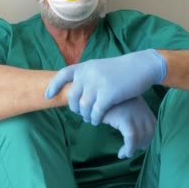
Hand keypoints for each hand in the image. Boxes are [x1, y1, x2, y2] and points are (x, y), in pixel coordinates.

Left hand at [46, 49, 165, 124]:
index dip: (53, 86)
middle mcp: (88, 74)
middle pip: (72, 96)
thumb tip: (74, 89)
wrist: (140, 66)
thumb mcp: (99, 67)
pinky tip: (98, 120)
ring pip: (83, 107)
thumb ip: (86, 76)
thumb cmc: (120, 70)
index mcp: (84, 66)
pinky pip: (96, 112)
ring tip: (91, 120)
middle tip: (80, 114)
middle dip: (74, 108)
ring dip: (85, 116)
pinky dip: (95, 118)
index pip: (63, 75)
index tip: (48, 96)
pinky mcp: (108, 95)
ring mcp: (97, 84)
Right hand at [102, 96, 156, 158]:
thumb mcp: (123, 108)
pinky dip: (129, 149)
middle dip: (141, 145)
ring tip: (124, 154)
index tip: (138, 146)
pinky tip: (122, 154)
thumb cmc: (108, 103)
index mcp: (143, 108)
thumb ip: (132, 118)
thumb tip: (138, 139)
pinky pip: (131, 138)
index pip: (153, 127)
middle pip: (149, 134)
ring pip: (141, 138)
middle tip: (130, 150)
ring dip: (133, 149)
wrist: (95, 94)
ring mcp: (134, 114)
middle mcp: (142, 111)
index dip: (147, 139)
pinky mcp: (124, 119)